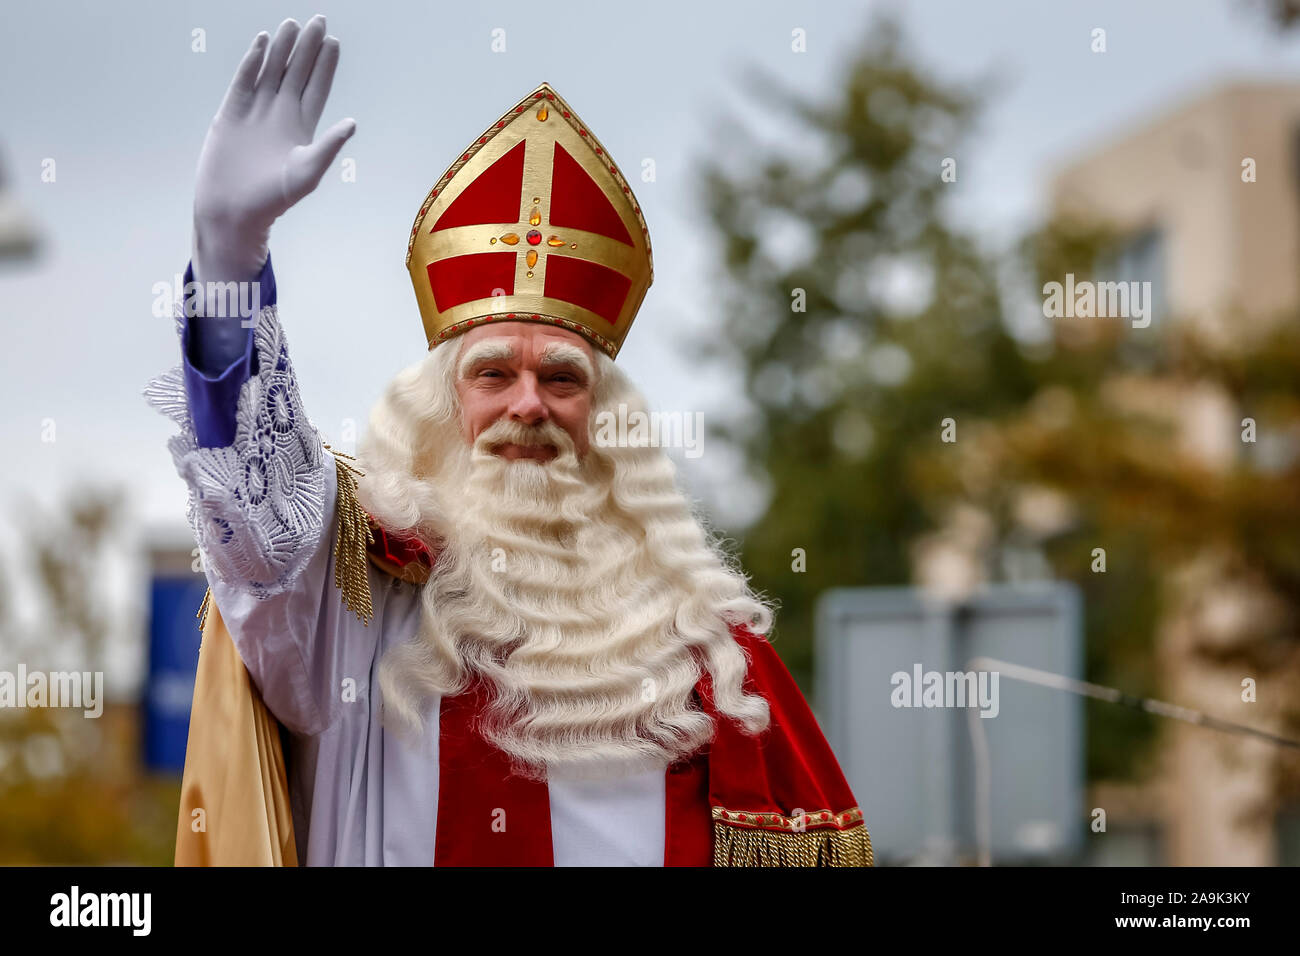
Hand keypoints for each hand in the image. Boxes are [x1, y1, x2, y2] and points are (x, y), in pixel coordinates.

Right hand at [192, 15, 354, 284]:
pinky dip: (253, 61)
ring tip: (293, 24)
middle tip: (319, 20)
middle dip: (308, 48)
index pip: (317, 88)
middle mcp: (280, 115)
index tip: (334, 42)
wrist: (232, 210)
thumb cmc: (272, 199)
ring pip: (272, 72)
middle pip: (297, 73)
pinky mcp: (232, 112)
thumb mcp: (307, 172)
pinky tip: (264, 42)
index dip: (325, 66)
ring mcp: (255, 111)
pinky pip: (244, 80)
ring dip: (282, 49)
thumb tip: (352, 123)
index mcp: (302, 128)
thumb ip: (329, 146)